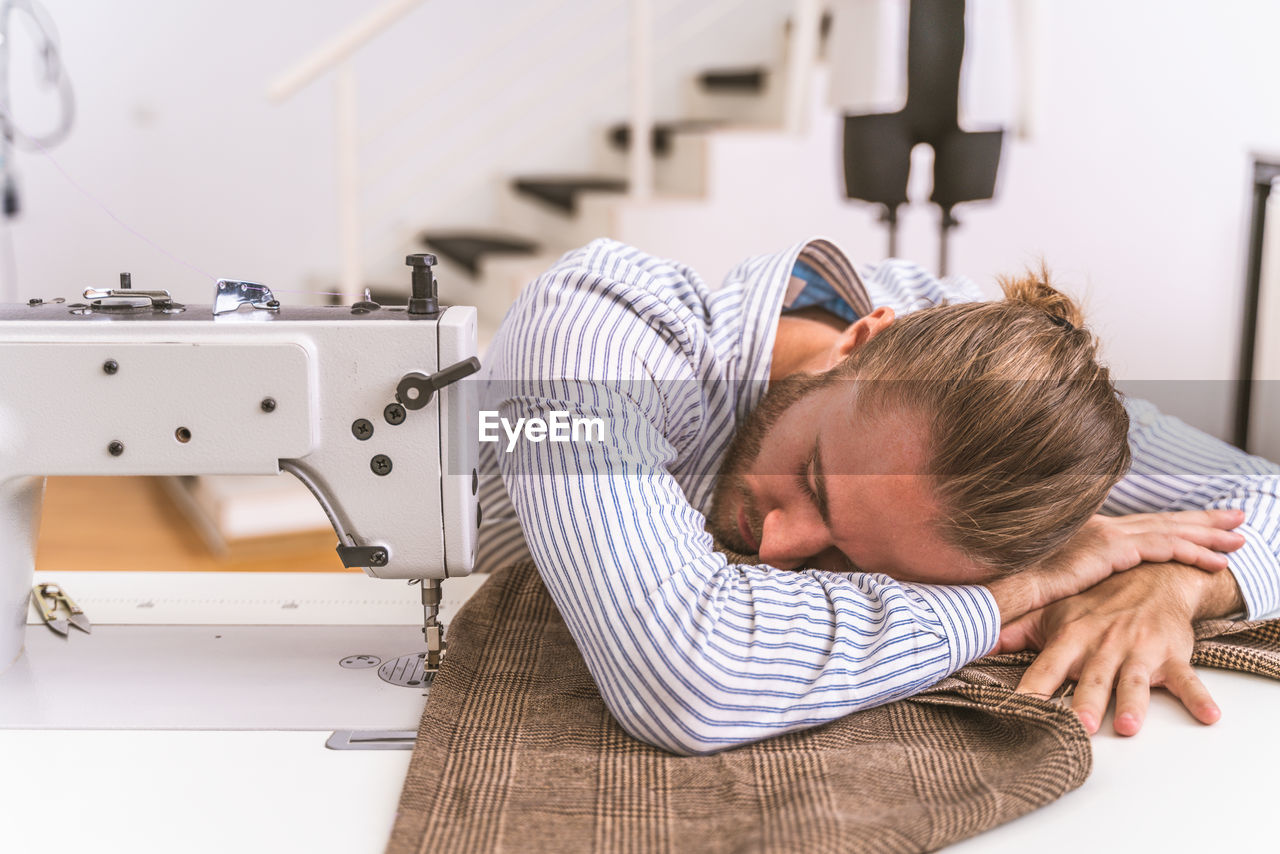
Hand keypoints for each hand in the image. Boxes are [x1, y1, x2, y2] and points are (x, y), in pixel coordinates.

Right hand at [985, 509, 1243, 622]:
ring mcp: (1108, 534)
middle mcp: (1103, 526)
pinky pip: (1163, 548)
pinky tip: (1216, 560)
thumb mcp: (1056, 578)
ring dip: (1208, 534)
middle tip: (1235, 517)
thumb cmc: (1023, 587)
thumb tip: (1087, 586)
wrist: (1007, 585)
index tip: (1203, 522)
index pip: (1144, 523)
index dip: (1176, 522)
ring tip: (1238, 537)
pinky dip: (1192, 552)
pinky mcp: (1111, 548)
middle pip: (1163, 520)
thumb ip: (1076, 577)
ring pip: (1170, 530)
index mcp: (1091, 531)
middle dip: (1202, 519)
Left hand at [998, 562, 1244, 735]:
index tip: (1019, 709)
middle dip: (1084, 701)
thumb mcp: (1054, 614)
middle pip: (1091, 679)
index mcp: (1071, 638)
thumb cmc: (1095, 604)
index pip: (1047, 667)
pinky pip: (1188, 680)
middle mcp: (1103, 645)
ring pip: (1134, 680)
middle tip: (1075, 726)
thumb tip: (977, 641)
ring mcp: (1139, 650)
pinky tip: (1209, 716)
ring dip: (1132, 702)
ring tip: (1126, 725)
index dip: (1033, 687)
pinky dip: (1199, 697)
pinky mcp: (1172, 655)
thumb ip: (1017, 633)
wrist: (1152, 576)